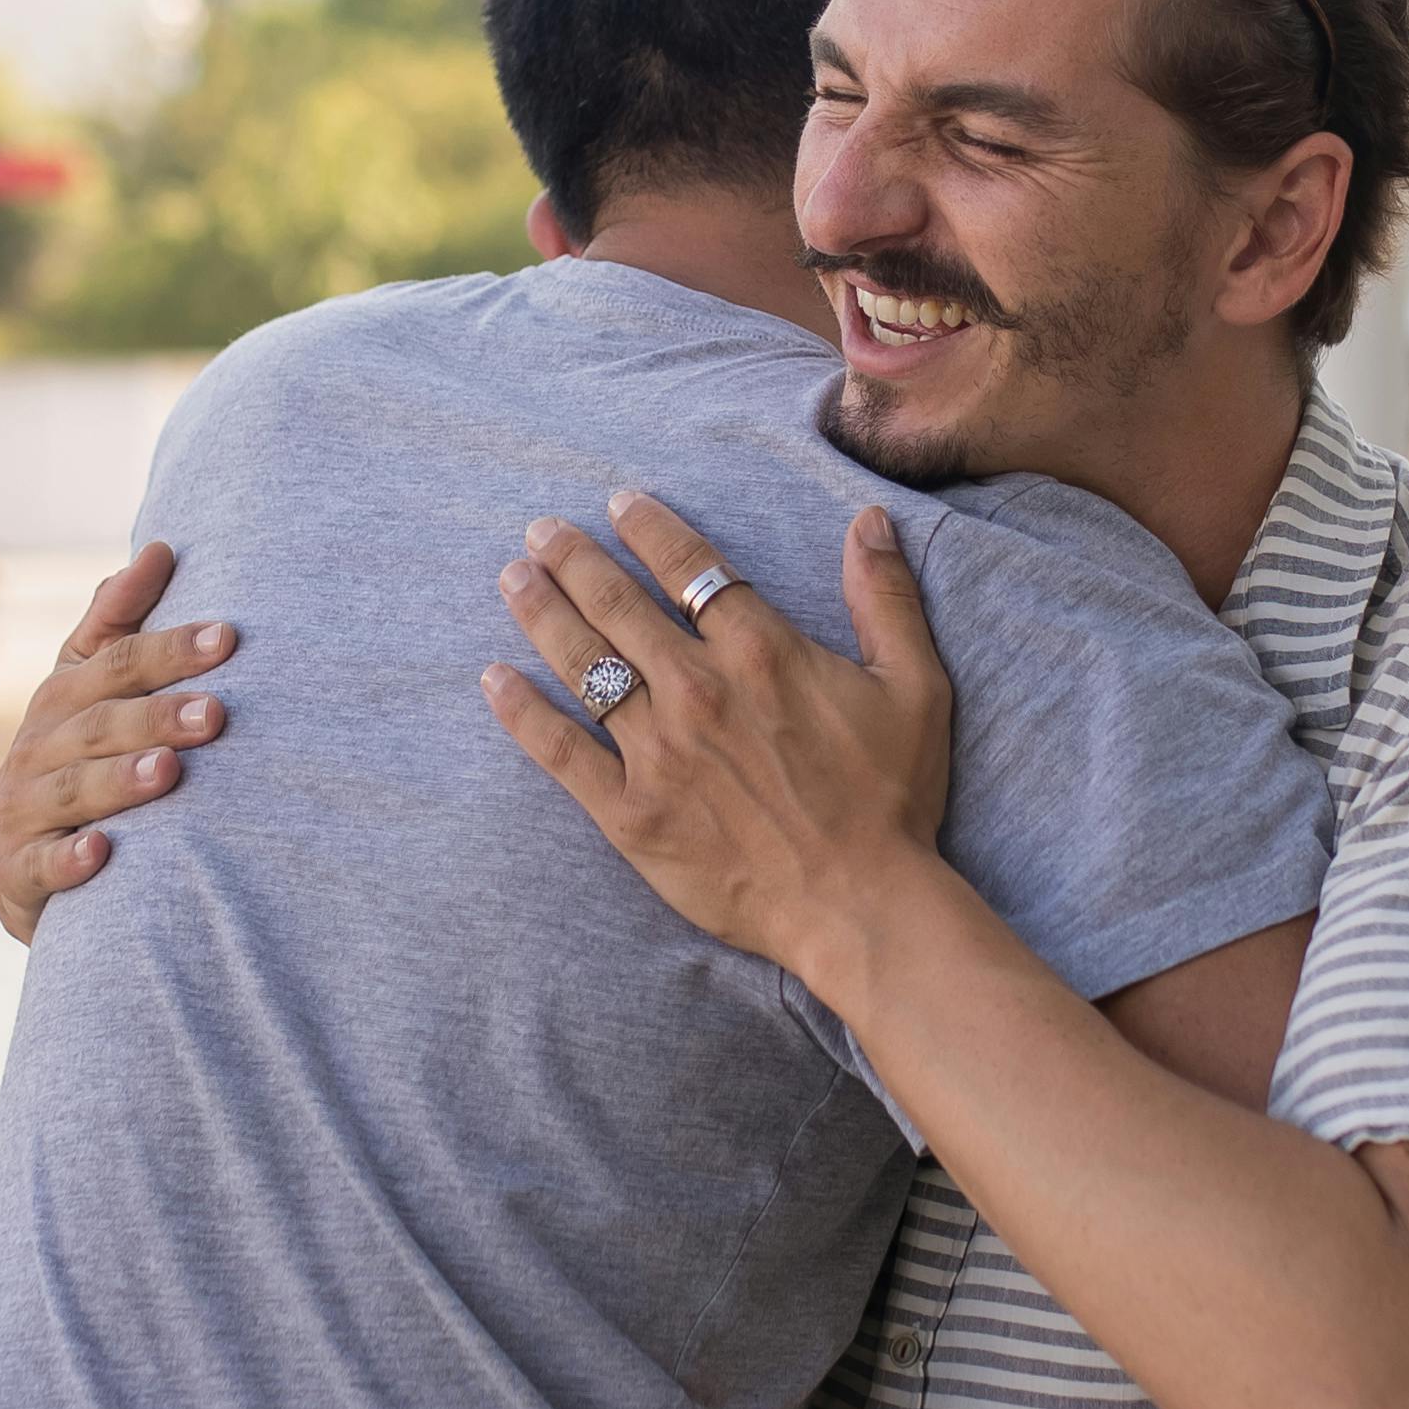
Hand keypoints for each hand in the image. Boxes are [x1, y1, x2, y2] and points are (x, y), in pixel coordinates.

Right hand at [0, 541, 232, 941]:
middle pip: (99, 725)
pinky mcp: (14, 870)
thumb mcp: (88, 691)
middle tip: (217, 714)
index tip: (228, 637)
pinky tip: (104, 852)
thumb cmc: (76, 761)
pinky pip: (41, 866)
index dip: (168, 649)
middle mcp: (35, 747)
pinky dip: (70, 860)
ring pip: (73, 791)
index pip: (115, 663)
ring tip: (169, 772)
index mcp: (61, 698)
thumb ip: (117, 625)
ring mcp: (20, 810)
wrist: (23, 868)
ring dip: (120, 780)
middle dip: (157, 716)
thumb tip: (160, 548)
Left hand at [478, 491, 953, 989]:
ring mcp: (657, 751)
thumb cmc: (890, 799)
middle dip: (574, 559)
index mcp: (761, 652)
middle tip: (541, 532)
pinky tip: (493, 679)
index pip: (689, 568)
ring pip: (583, 664)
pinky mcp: (630, 812)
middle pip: (618, 604)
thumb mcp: (914, 686)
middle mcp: (697, 690)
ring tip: (513, 577)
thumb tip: (868, 518)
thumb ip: (885, 598)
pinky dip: (522, 713)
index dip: (648, 529)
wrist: (858, 904)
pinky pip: (561, 753)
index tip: (617, 504)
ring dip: (541, 613)